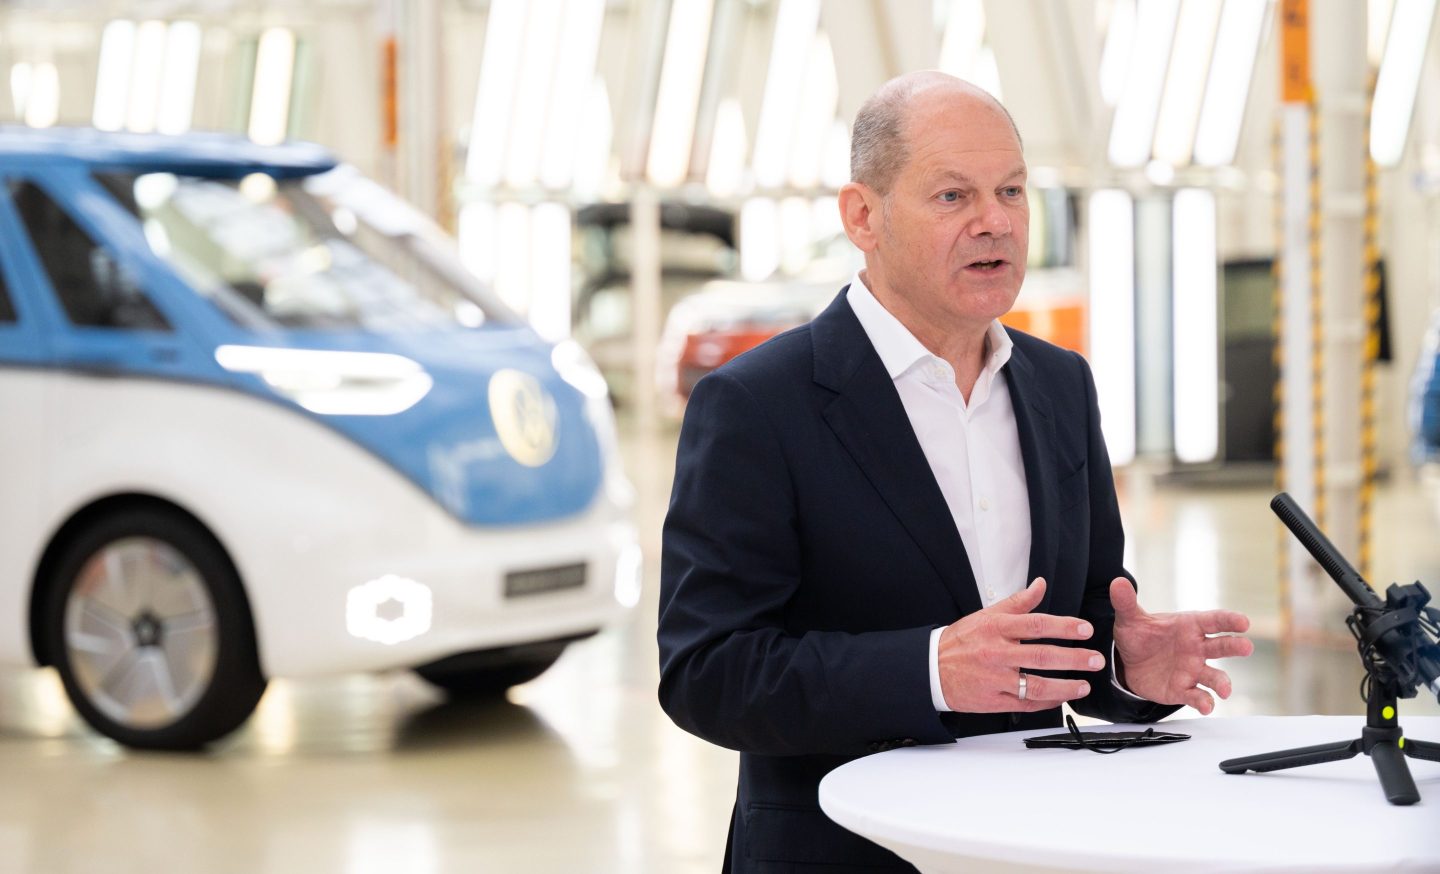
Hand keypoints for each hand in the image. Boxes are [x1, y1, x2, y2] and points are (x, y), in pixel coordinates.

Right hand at [938, 578, 1105, 711]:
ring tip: (1084, 685)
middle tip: (1096, 659)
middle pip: (1042, 655)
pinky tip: (1060, 699)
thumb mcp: (986, 615)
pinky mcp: (993, 700)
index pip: (1037, 624)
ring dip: (1065, 686)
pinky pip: (1026, 703)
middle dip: (1074, 658)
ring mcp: (996, 678)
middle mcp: (997, 652)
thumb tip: (1040, 585)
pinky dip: (1046, 702)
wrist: (932, 668)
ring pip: (1037, 684)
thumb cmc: (961, 641)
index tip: (1085, 629)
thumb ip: (1018, 602)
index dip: (1064, 626)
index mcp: (997, 628)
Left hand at [1109, 578, 1253, 714]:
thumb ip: (1126, 602)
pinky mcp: (1183, 689)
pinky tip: (1207, 706)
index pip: (1213, 620)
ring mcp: (1192, 670)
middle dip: (1235, 646)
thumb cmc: (1139, 636)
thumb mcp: (1129, 619)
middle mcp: (1196, 648)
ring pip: (1214, 676)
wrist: (1127, 663)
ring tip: (1225, 690)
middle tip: (1246, 647)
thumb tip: (1117, 582)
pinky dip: (1204, 702)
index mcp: (1188, 626)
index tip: (1243, 621)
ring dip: (1222, 682)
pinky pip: (1197, 696)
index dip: (1229, 620)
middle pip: (1221, 646)